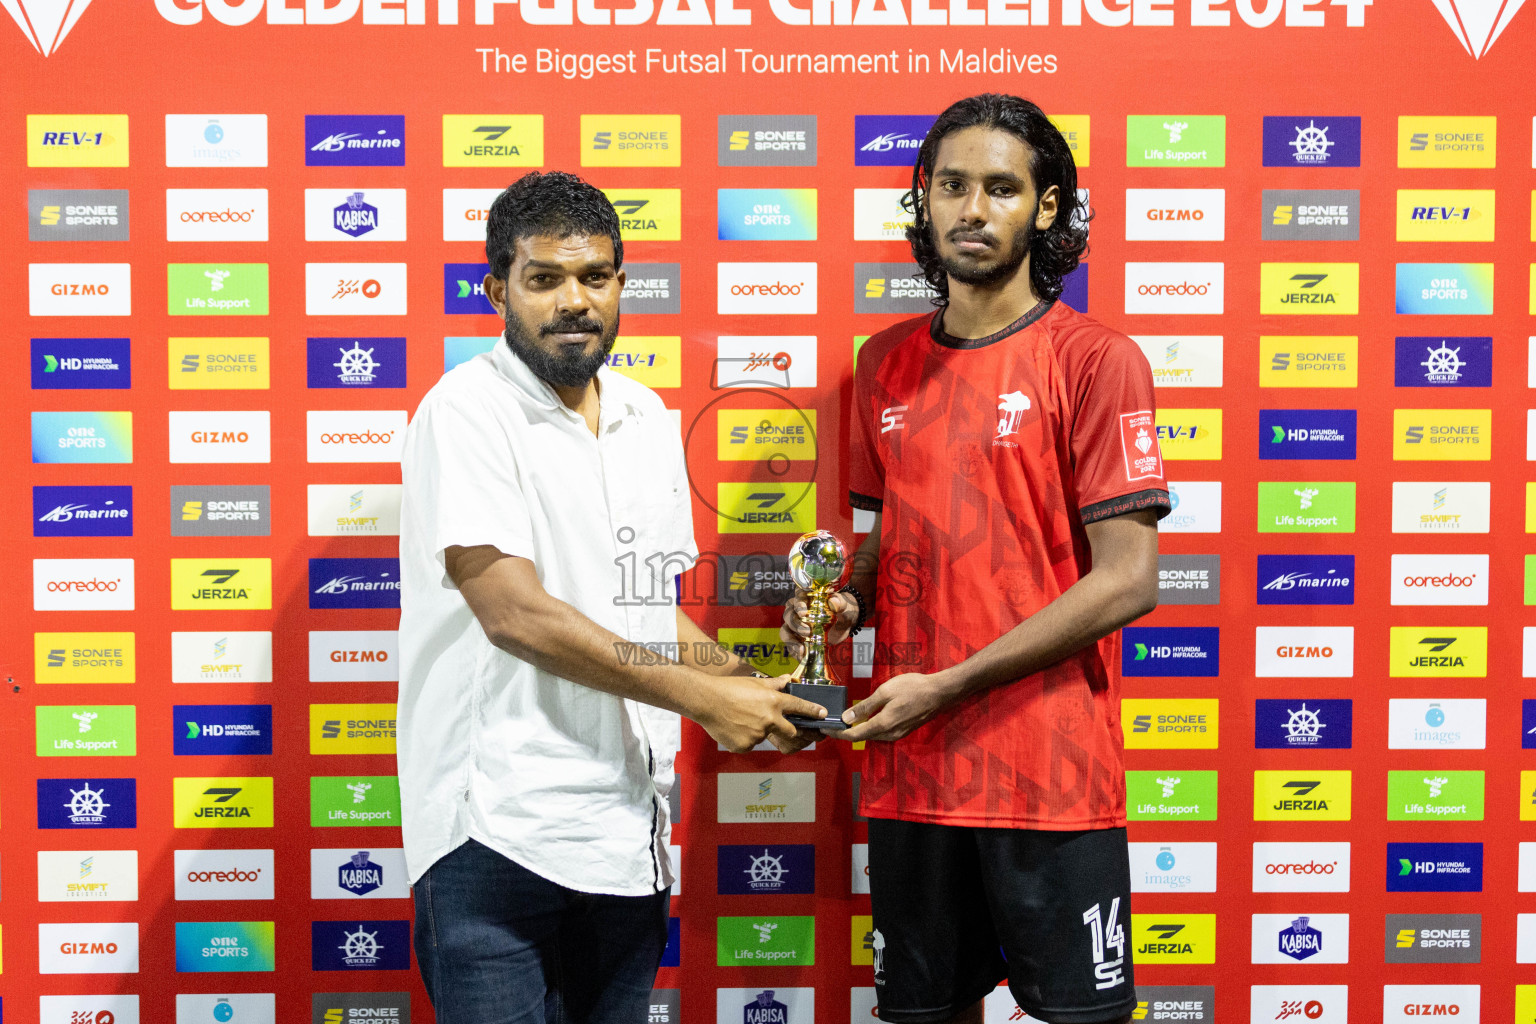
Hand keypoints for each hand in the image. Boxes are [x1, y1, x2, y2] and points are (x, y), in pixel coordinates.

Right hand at [693, 673, 827, 753]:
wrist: (705, 700)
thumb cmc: (729, 688)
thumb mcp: (754, 682)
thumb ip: (774, 684)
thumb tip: (787, 680)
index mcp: (773, 702)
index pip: (800, 707)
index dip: (813, 711)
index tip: (822, 714)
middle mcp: (769, 719)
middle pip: (790, 731)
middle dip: (789, 730)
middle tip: (776, 723)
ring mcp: (757, 734)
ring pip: (765, 736)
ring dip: (759, 731)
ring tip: (740, 718)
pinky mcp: (745, 745)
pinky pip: (750, 744)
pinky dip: (745, 738)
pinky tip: (733, 727)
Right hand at [779, 590, 858, 659]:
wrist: (843, 624)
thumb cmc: (842, 610)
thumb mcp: (845, 606)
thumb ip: (840, 603)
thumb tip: (833, 601)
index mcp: (808, 596)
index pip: (798, 596)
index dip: (798, 603)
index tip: (803, 612)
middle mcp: (797, 609)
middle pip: (788, 614)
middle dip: (795, 624)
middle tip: (807, 631)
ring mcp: (795, 625)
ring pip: (785, 630)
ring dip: (791, 640)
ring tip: (801, 648)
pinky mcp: (796, 638)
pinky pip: (790, 644)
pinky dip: (794, 650)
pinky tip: (802, 655)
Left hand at [835, 672, 950, 742]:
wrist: (940, 693)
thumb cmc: (913, 688)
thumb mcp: (885, 692)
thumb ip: (865, 706)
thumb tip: (847, 718)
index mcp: (883, 724)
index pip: (855, 735)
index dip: (838, 734)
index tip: (826, 729)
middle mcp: (890, 734)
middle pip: (863, 737)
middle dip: (847, 732)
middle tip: (833, 722)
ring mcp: (898, 734)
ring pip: (873, 735)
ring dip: (859, 730)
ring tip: (846, 720)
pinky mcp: (904, 730)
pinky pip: (883, 732)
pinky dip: (871, 727)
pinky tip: (867, 718)